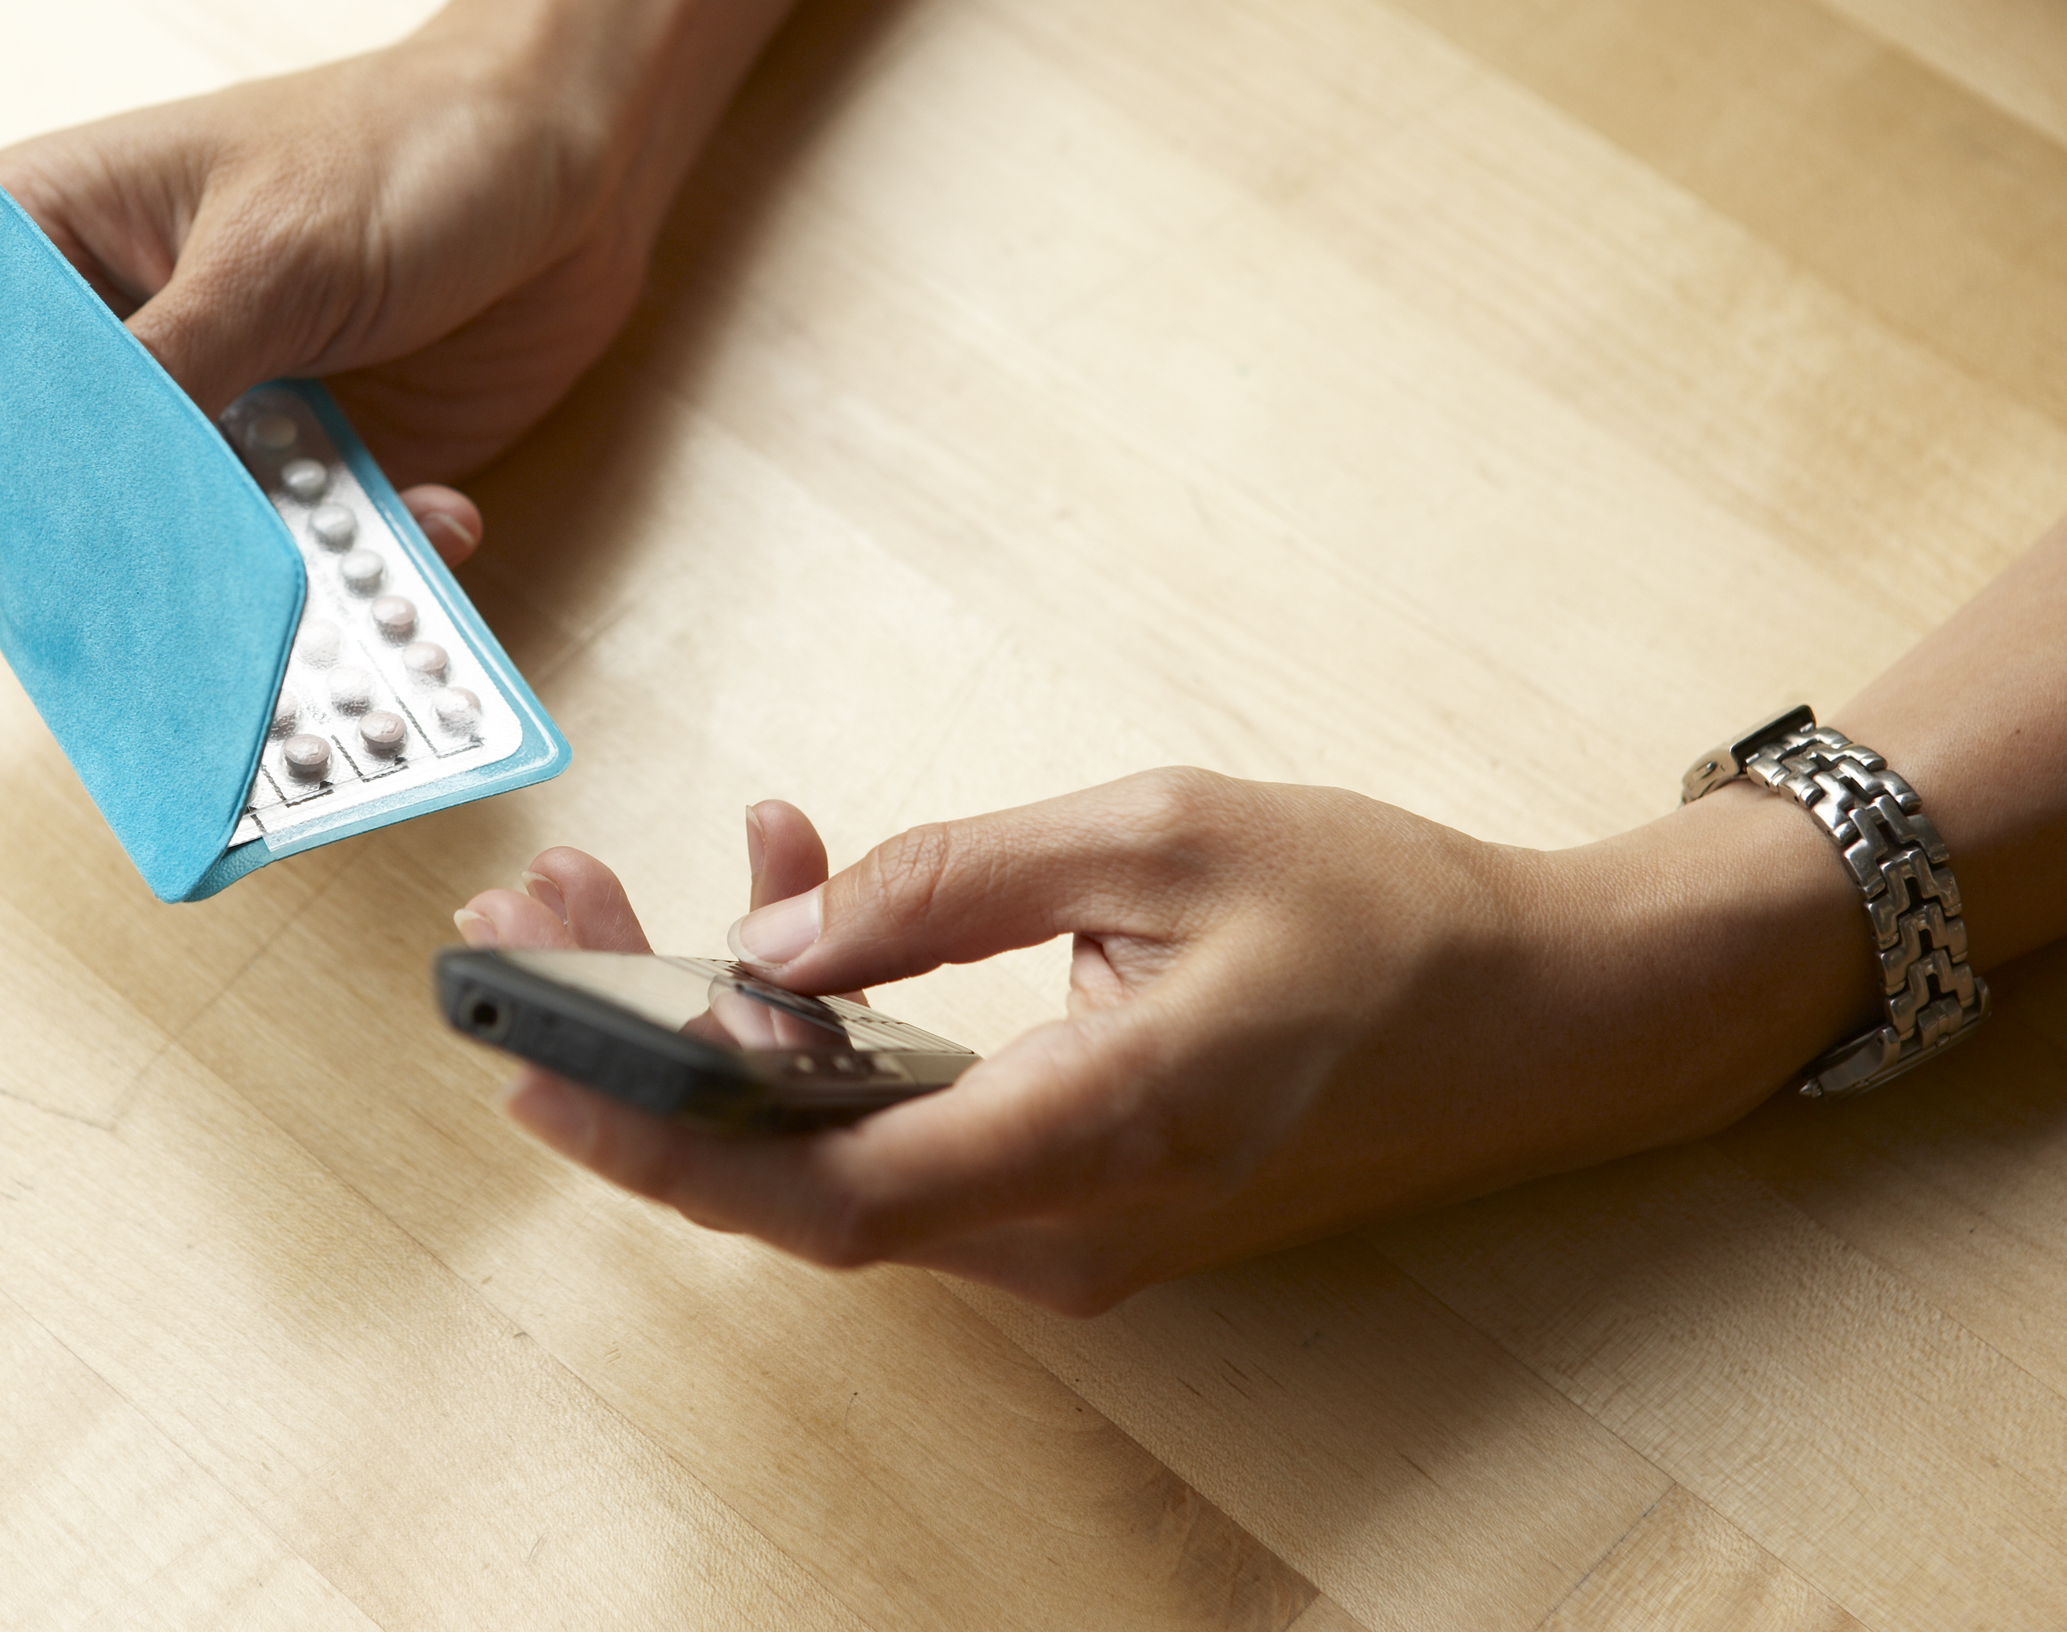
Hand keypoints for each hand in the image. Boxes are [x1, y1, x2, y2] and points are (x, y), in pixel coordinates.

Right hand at [0, 22, 655, 584]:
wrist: (577, 151)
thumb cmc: (412, 146)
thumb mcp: (278, 250)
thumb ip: (166, 378)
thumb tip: (72, 507)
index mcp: (35, 245)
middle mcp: (91, 346)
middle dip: (55, 571)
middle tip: (143, 621)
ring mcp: (193, 422)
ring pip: (139, 561)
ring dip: (220, 603)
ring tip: (304, 611)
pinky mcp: (298, 479)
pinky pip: (281, 573)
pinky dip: (352, 583)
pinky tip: (442, 528)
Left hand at [453, 771, 1873, 1313]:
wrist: (1540, 1016)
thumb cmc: (1378, 915)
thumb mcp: (1158, 835)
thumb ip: (952, 881)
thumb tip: (780, 923)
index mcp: (1096, 1139)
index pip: (819, 1185)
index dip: (655, 1136)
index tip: (527, 1067)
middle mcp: (1068, 1228)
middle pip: (795, 1183)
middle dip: (644, 1057)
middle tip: (544, 918)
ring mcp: (1073, 1231)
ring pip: (838, 1161)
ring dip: (721, 1035)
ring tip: (632, 891)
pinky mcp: (1079, 1199)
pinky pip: (910, 1138)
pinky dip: (823, 1039)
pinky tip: (796, 902)